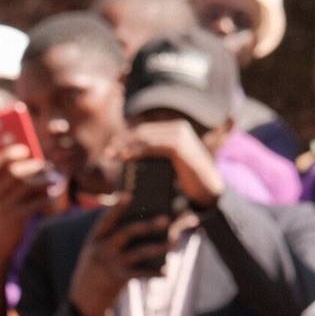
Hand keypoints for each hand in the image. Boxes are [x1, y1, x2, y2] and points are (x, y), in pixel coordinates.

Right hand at [0, 145, 68, 264]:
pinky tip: (53, 194)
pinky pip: (33, 203)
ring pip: (25, 185)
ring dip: (43, 179)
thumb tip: (32, 160)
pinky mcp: (12, 219)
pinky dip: (45, 197)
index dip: (8, 152)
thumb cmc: (0, 215)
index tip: (24, 148)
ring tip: (54, 178)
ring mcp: (0, 208)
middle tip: (47, 164)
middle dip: (32, 165)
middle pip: (13, 172)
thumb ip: (7, 181)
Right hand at [67, 194, 171, 315]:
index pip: (106, 219)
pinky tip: (167, 272)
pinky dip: (154, 273)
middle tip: (166, 219)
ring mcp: (111, 264)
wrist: (84, 298)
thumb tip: (146, 220)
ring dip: (157, 248)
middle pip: (126, 233)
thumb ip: (114, 233)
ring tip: (174, 242)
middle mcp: (102, 250)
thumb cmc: (97, 266)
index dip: (116, 207)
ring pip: (138, 253)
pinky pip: (140, 273)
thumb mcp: (98, 249)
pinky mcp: (119, 278)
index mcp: (95, 238)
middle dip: (146, 226)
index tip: (129, 195)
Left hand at [110, 120, 225, 208]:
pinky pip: (154, 145)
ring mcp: (180, 135)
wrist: (207, 187)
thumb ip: (154, 156)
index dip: (125, 138)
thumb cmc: (185, 179)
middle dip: (123, 142)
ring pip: (146, 137)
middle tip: (107, 154)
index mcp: (174, 129)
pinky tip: (126, 157)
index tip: (111, 150)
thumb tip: (128, 155)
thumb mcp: (168, 164)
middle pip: (143, 132)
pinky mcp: (180, 146)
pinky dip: (138, 150)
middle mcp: (178, 128)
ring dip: (127, 146)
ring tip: (112, 156)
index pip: (144, 130)